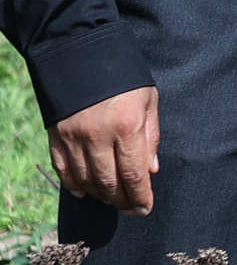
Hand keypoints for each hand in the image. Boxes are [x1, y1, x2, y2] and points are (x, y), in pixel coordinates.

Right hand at [50, 85, 158, 214]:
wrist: (83, 55)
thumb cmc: (125, 78)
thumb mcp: (149, 100)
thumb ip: (151, 136)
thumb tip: (151, 170)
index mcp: (126, 127)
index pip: (134, 174)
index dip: (140, 196)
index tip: (145, 209)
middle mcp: (98, 136)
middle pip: (109, 182)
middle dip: (122, 201)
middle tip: (131, 209)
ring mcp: (74, 137)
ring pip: (86, 180)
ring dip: (101, 195)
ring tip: (113, 200)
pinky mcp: (56, 136)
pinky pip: (64, 169)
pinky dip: (74, 185)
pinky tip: (85, 192)